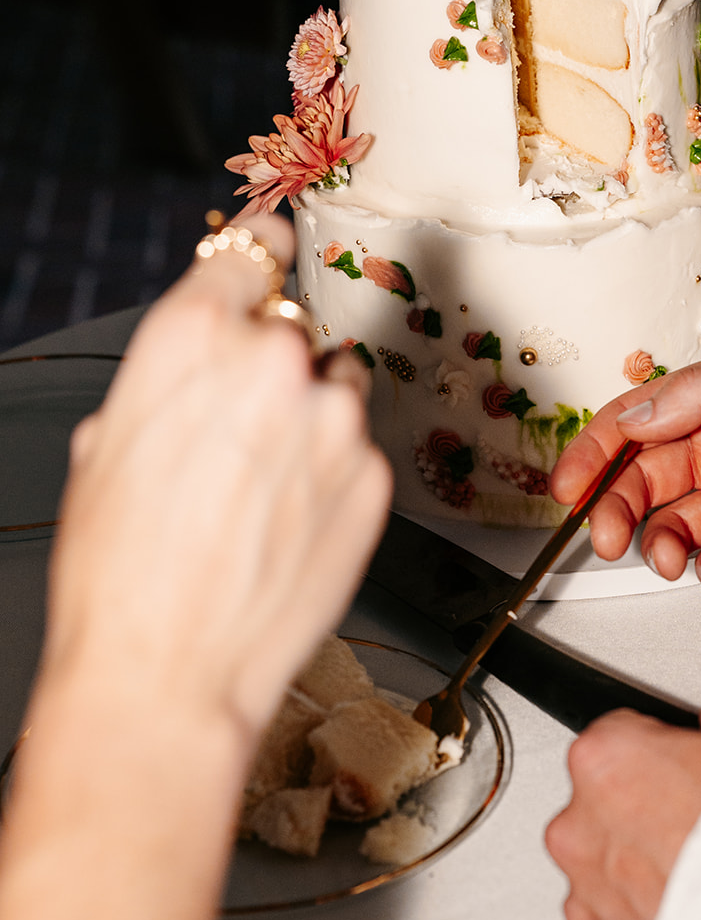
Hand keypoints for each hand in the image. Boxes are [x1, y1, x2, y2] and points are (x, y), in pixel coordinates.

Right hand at [41, 213, 392, 742]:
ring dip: (313, 414)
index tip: (275, 243)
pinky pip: (357, 449)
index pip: (251, 249)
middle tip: (241, 432)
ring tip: (266, 485)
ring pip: (336, 383)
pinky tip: (290, 521)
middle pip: (291, 327)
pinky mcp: (373, 476)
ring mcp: (333, 418)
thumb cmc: (119, 574)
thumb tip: (194, 367)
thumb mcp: (107, 447)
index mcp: (191, 337)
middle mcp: (271, 361)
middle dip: (272, 365)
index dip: (262, 250)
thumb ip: (166, 379)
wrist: (166, 676)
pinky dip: (334, 472)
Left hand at [545, 696, 700, 919]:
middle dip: (641, 824)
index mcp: (605, 762)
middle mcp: (580, 831)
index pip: (615, 742)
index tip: (683, 772)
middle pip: (601, 816)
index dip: (657, 756)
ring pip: (605, 884)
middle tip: (696, 833)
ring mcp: (589, 903)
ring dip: (641, 885)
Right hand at [551, 349, 700, 589]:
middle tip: (608, 535)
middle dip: (615, 510)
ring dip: (659, 544)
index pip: (636, 426)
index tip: (568, 485)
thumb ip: (696, 395)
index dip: (595, 453)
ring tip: (673, 554)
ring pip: (671, 528)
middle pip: (642, 484)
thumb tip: (633, 416)